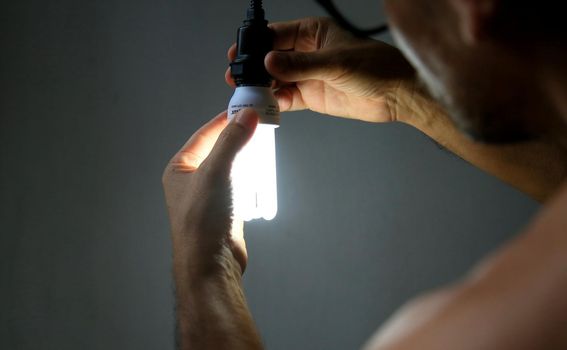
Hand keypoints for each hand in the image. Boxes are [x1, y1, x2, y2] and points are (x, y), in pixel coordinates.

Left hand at [162, 109, 258, 277]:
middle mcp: (192, 180)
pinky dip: (252, 179)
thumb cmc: (202, 219)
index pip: (204, 134)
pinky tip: (263, 173)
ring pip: (232, 168)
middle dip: (240, 139)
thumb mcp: (216, 173)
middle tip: (260, 127)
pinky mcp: (225, 210)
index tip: (246, 109)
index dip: (225, 120)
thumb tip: (247, 115)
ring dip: (248, 159)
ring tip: (264, 147)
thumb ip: (231, 142)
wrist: (211, 264)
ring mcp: (209, 196)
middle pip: (220, 150)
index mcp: (180, 168)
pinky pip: (241, 186)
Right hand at [226, 17, 416, 122]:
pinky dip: (276, 103)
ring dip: (262, 88)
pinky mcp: (311, 96)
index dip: (255, 44)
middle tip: (238, 78)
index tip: (239, 54)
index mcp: (312, 34)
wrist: (397, 95)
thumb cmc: (376, 67)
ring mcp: (308, 76)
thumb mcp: (336, 62)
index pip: (275, 35)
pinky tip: (268, 105)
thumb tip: (270, 62)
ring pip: (276, 80)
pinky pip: (287, 98)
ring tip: (249, 95)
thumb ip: (301, 65)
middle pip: (271, 59)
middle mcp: (306, 54)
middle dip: (254, 68)